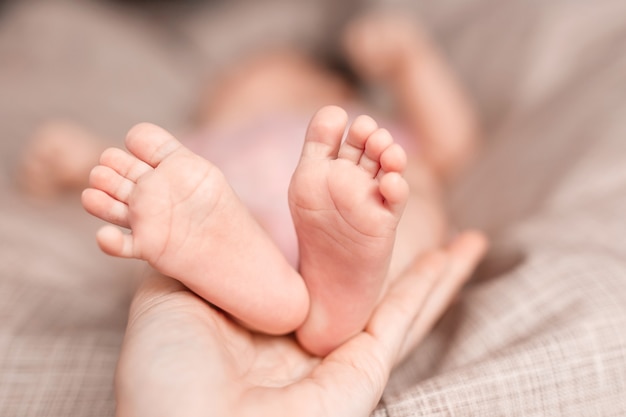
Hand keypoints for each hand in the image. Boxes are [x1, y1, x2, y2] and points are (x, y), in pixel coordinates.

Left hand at [115, 231, 486, 416]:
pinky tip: (453, 259)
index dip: (336, 234)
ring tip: (464, 241)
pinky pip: (404, 320)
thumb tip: (200, 227)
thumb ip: (196, 259)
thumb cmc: (166, 371)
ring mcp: (338, 354)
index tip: (351, 200)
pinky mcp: (363, 371)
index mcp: (265, 322)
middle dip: (394, 247)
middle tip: (414, 212)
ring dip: (432, 270)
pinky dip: (433, 289)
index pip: (313, 270)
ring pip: (397, 301)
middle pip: (364, 284)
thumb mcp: (171, 296)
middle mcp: (307, 339)